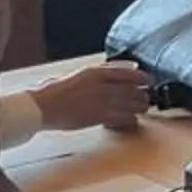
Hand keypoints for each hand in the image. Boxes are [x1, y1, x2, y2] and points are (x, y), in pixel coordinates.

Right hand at [31, 59, 149, 132]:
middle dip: (142, 95)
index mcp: (97, 72)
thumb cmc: (57, 90)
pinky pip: (123, 118)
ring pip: (132, 104)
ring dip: (139, 107)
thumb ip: (101, 73)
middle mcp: (102, 85)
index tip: (148, 81)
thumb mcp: (81, 74)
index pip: (129, 73)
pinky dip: (130, 120)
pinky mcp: (99, 116)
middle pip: (134, 90)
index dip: (142, 78)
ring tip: (140, 110)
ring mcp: (102, 101)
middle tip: (145, 99)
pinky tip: (130, 121)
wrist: (44, 106)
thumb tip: (122, 70)